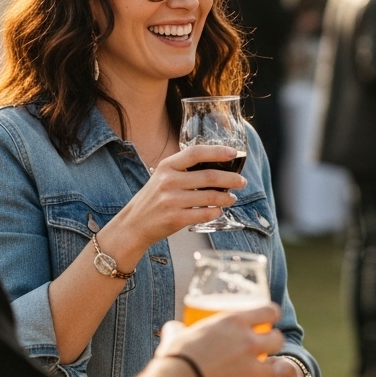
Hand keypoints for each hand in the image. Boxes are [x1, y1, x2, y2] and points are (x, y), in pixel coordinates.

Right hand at [103, 145, 248, 264]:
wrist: (133, 225)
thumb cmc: (153, 199)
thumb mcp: (163, 177)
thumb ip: (184, 170)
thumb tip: (218, 166)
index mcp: (167, 166)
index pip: (196, 153)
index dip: (217, 151)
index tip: (234, 153)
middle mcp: (169, 181)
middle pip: (209, 176)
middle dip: (231, 178)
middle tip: (242, 181)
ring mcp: (172, 200)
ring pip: (210, 197)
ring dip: (226, 197)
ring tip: (232, 198)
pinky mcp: (175, 219)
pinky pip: (204, 214)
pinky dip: (215, 211)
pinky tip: (218, 210)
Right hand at [157, 303, 283, 376]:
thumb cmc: (175, 358)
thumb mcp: (178, 334)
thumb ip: (180, 329)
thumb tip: (174, 329)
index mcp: (235, 322)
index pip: (269, 311)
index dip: (271, 315)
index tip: (268, 320)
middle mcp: (249, 342)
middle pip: (278, 338)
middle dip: (272, 342)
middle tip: (263, 347)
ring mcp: (252, 368)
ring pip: (275, 366)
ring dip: (267, 369)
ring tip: (257, 373)